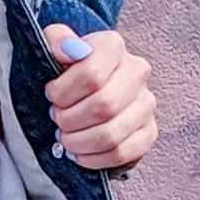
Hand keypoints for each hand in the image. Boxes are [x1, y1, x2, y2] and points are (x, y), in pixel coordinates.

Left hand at [44, 24, 155, 174]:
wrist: (82, 92)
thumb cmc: (64, 72)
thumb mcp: (51, 47)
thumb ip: (55, 40)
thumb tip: (68, 51)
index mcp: (113, 46)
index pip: (90, 74)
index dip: (63, 92)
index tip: (51, 95)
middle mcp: (137, 71)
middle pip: (103, 106)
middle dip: (69, 119)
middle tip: (56, 119)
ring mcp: (146, 104)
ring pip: (111, 134)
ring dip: (79, 142)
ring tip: (65, 137)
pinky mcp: (149, 133)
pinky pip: (121, 153)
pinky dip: (93, 159)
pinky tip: (79, 153)